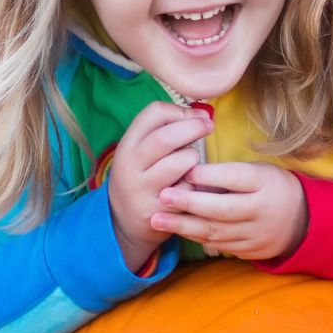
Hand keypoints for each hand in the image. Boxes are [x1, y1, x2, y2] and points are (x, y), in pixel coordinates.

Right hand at [107, 103, 211, 271]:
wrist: (123, 221)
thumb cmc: (144, 176)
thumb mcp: (143, 152)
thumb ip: (167, 131)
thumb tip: (205, 115)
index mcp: (127, 145)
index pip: (153, 113)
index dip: (180, 110)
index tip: (198, 116)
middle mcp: (130, 166)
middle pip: (165, 137)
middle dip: (193, 127)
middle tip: (209, 127)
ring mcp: (142, 190)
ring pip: (178, 163)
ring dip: (194, 158)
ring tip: (192, 162)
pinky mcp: (158, 212)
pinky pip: (187, 192)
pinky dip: (195, 185)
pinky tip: (190, 187)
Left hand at [151, 162, 309, 260]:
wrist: (302, 221)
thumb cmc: (271, 187)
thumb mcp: (259, 171)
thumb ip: (230, 174)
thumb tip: (190, 174)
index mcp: (266, 183)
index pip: (236, 178)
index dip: (209, 175)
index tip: (185, 170)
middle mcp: (263, 210)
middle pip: (223, 209)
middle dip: (190, 203)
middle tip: (163, 196)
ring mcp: (257, 234)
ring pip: (216, 231)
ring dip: (183, 226)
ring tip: (156, 219)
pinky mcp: (251, 250)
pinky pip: (219, 244)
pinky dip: (196, 237)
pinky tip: (176, 230)